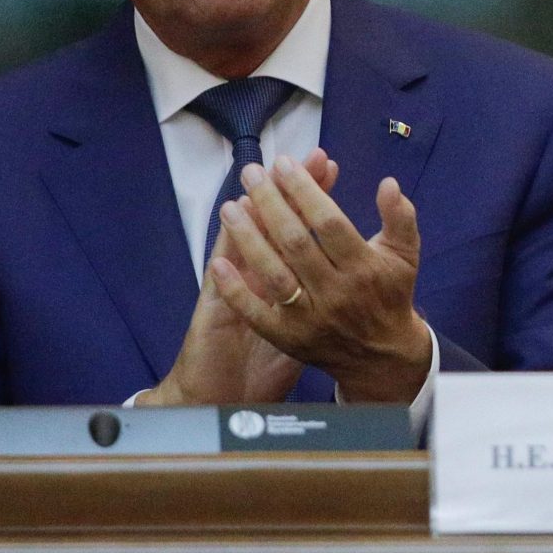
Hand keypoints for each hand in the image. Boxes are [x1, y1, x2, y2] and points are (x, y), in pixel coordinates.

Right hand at [136, 149, 339, 406]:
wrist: (220, 395)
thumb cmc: (259, 360)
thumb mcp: (294, 322)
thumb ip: (314, 286)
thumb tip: (339, 257)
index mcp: (277, 274)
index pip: (299, 223)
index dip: (313, 194)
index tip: (328, 164)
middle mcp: (253, 275)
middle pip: (272, 223)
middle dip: (289, 191)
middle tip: (302, 158)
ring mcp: (231, 291)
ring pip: (242, 244)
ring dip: (254, 215)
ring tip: (264, 181)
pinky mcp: (214, 315)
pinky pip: (222, 286)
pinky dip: (225, 265)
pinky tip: (227, 242)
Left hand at [210, 153, 432, 404]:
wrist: (379, 355)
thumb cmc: (390, 293)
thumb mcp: (405, 254)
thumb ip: (400, 217)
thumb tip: (388, 183)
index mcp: (364, 267)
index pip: (329, 222)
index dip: (305, 190)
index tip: (286, 164)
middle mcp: (336, 292)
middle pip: (296, 242)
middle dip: (270, 203)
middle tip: (251, 173)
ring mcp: (309, 317)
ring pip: (273, 273)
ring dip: (248, 238)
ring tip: (230, 206)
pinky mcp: (288, 337)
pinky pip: (256, 313)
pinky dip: (236, 289)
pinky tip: (218, 263)